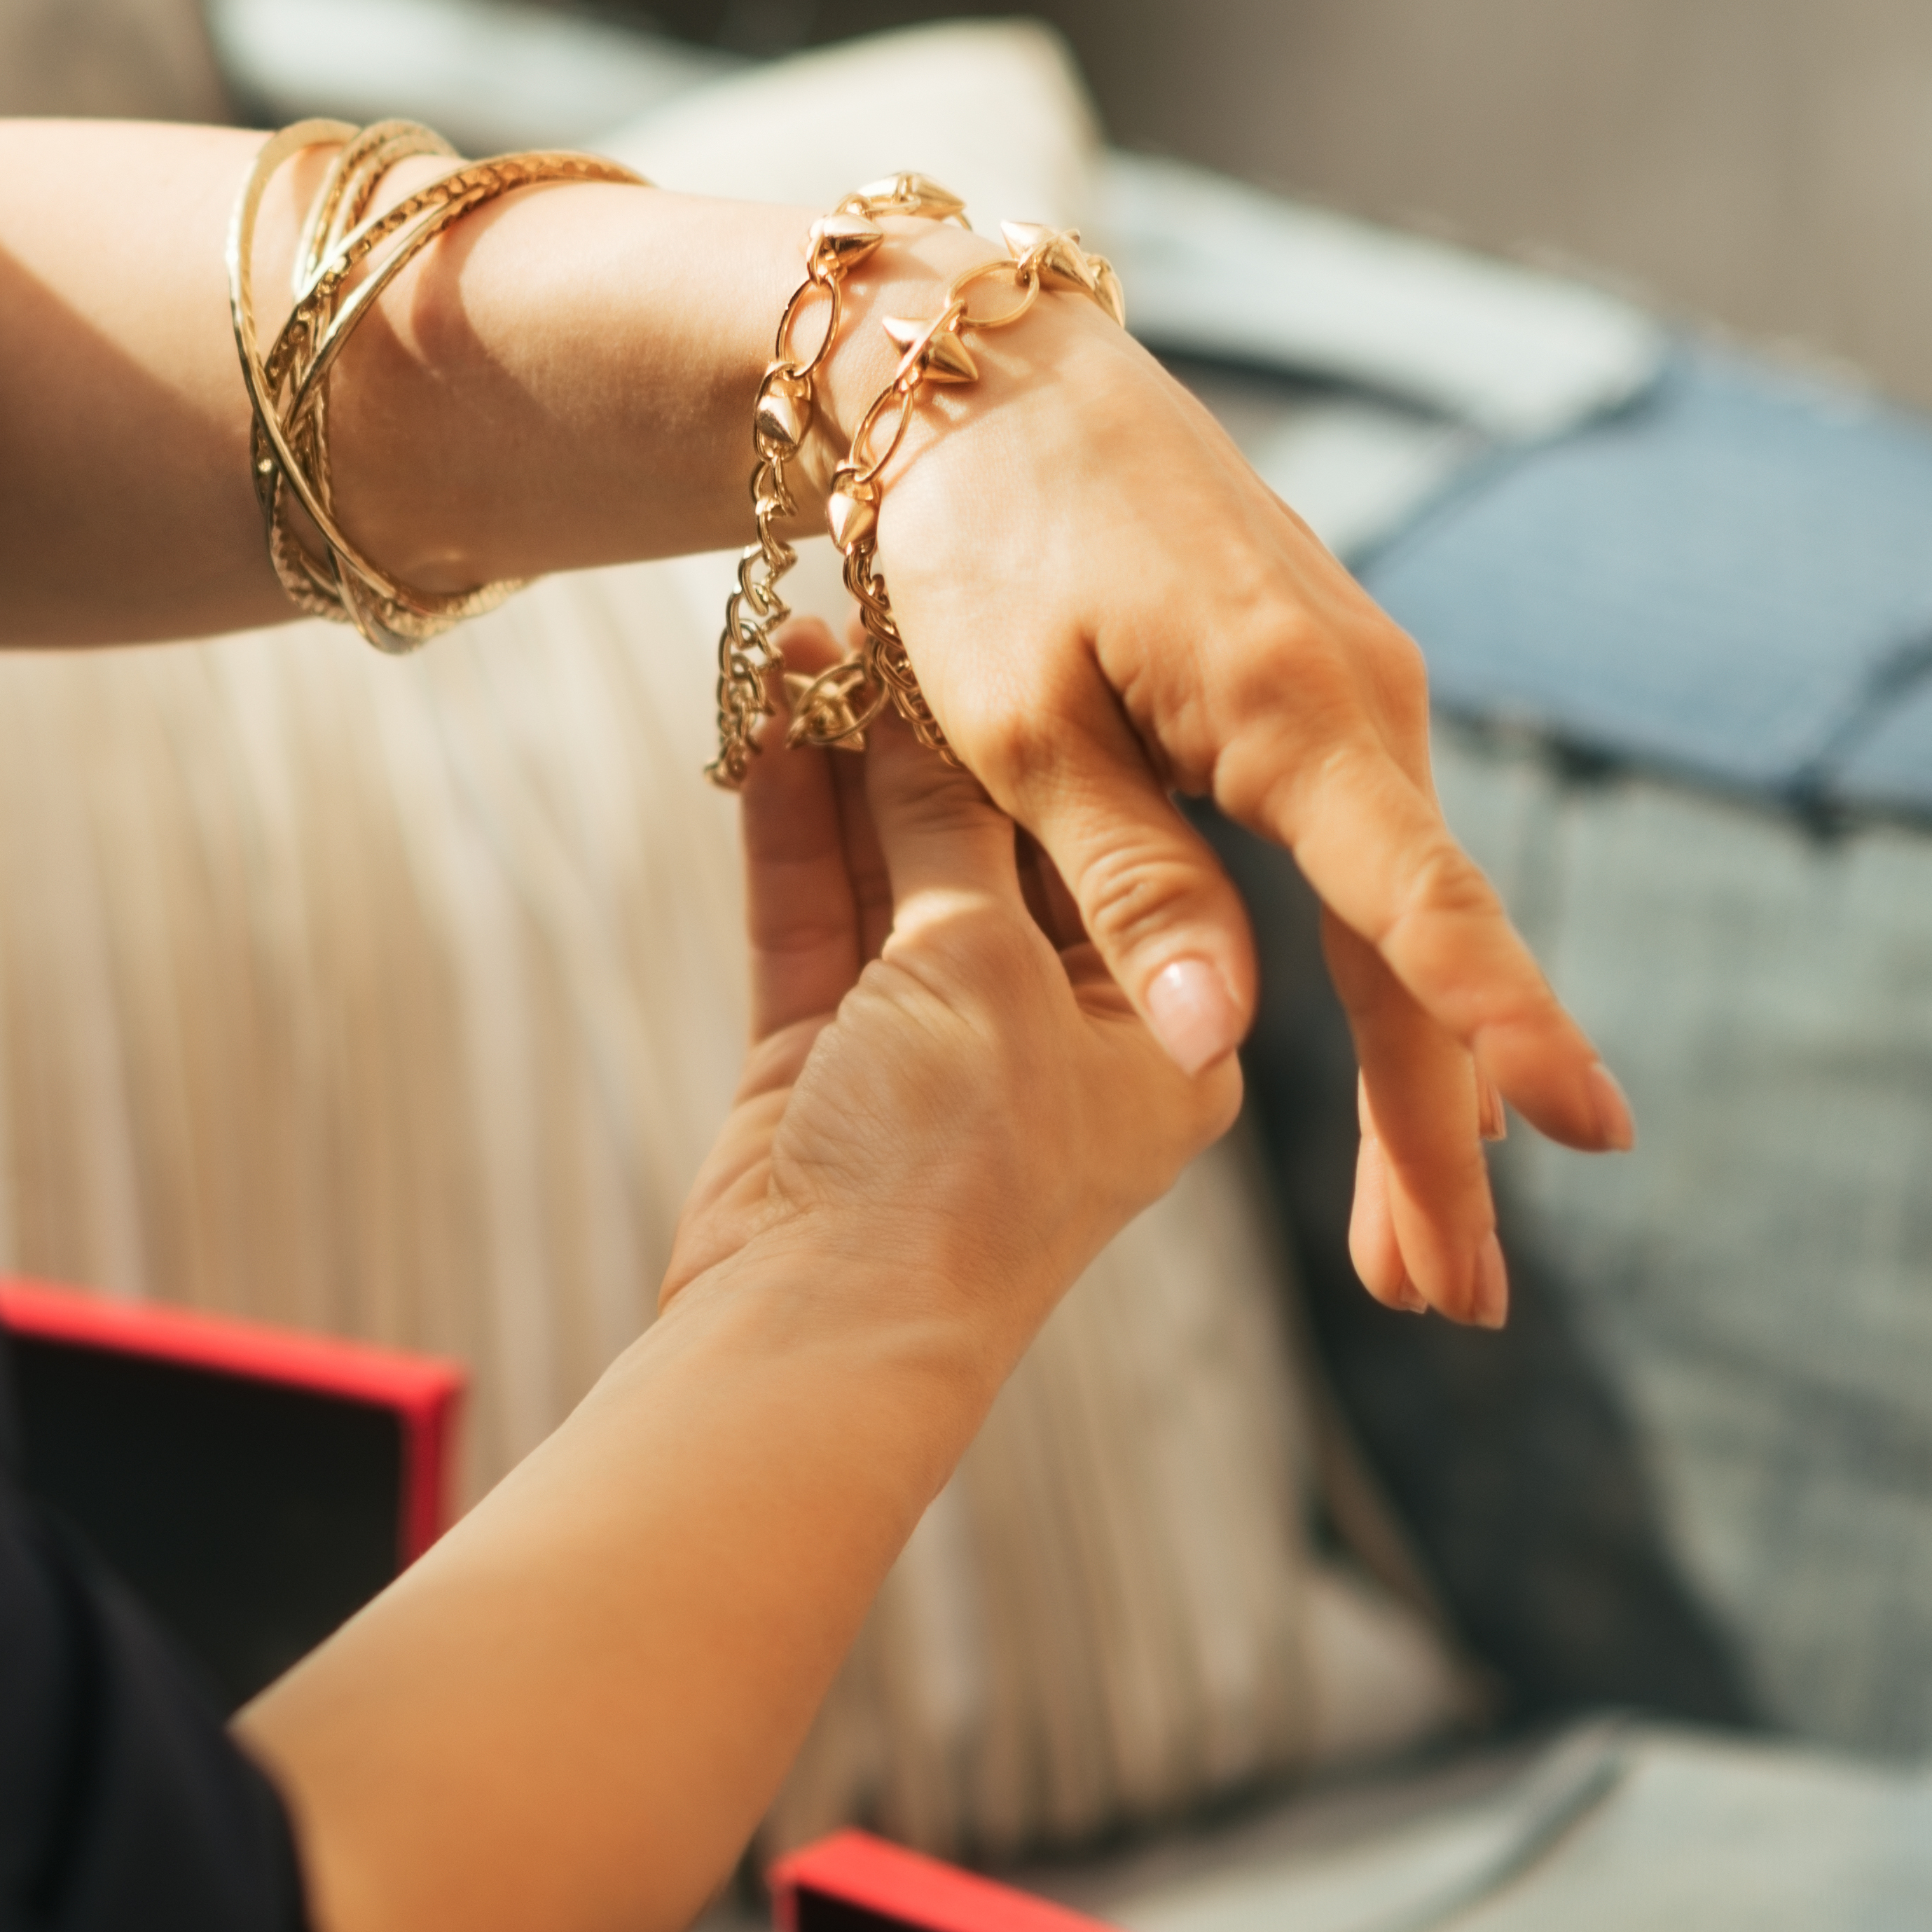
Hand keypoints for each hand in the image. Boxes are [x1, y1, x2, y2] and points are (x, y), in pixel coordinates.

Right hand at [670, 627, 1235, 1328]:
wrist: (820, 1331)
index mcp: (1163, 1026)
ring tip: (805, 631)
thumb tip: (927, 708)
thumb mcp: (981, 965)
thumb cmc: (955, 1166)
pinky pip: (818, 911)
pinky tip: (769, 720)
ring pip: (895, 865)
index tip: (1011, 619)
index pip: (1123, 841)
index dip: (1061, 727)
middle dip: (937, 728)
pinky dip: (794, 821)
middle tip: (891, 600)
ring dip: (851, 759)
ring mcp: (936, 1042)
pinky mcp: (827, 1054)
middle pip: (1000, 842)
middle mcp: (1059, 1027)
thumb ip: (954, 830)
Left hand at [851, 294, 1631, 1326]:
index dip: (1500, 1026)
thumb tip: (1214, 1043)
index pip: (1418, 903)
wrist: (989, 376)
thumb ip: (1124, 879)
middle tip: (1453, 1306)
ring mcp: (1353, 696)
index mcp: (1288, 707)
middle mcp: (1358, 702)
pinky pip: (1372, 869)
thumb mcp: (1015, 723)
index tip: (1583, 1135)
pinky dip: (1389, 988)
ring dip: (1414, 1089)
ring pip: (1401, 925)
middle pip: (1419, 956)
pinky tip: (1418, 1092)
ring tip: (1419, 1258)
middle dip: (1441, 1137)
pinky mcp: (1318, 697)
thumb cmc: (979, 541)